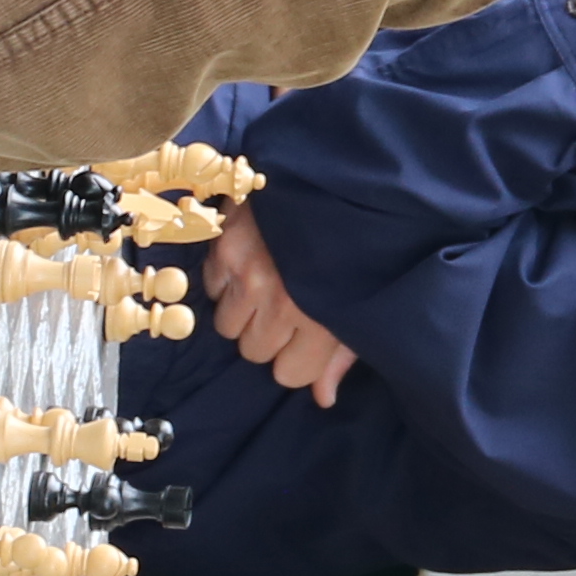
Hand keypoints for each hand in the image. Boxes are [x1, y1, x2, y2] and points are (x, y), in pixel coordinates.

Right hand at [208, 215, 353, 403]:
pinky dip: (227, 279)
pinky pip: (213, 288)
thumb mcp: (362, 303)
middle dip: (269, 335)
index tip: (306, 335)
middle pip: (254, 352)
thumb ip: (342, 356)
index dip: (298, 359)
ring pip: (228, 326)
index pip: (289, 375)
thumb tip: (323, 399)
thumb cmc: (353, 247)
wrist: (333, 177)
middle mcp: (280, 304)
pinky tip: (251, 259)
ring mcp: (248, 275)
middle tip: (286, 304)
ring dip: (244, 309)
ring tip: (267, 281)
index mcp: (321, 321)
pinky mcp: (225, 248)